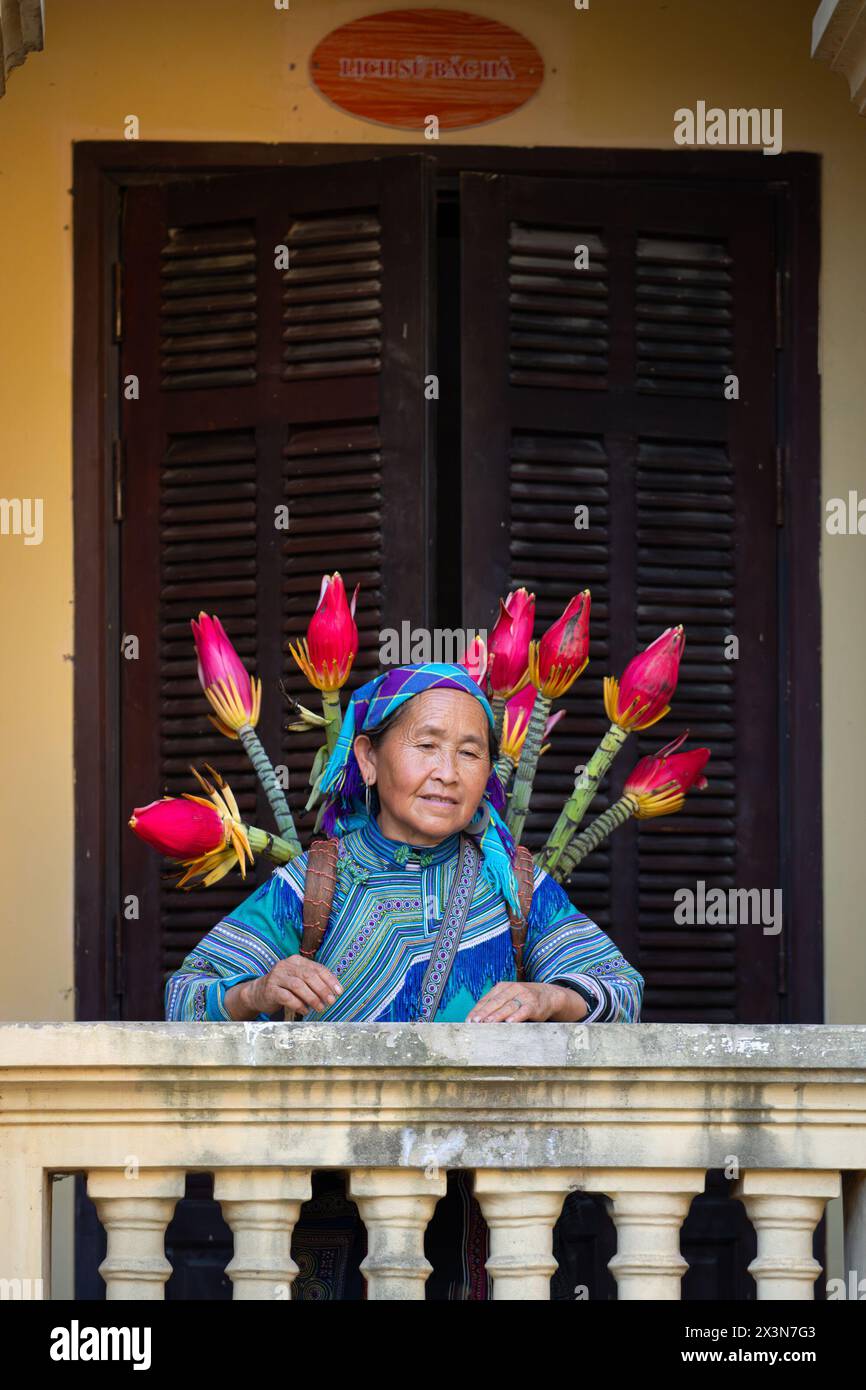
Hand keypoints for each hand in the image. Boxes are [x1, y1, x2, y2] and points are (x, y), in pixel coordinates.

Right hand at [229, 956, 342, 1018]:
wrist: (258, 993)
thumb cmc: (284, 987)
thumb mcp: (299, 979)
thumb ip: (313, 981)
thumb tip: (334, 991)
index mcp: (296, 961)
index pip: (317, 968)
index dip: (330, 979)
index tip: (339, 991)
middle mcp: (286, 965)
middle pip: (308, 976)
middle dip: (322, 989)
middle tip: (331, 1001)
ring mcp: (277, 977)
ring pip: (298, 985)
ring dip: (312, 998)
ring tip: (320, 1008)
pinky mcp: (270, 990)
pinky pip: (287, 997)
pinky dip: (298, 1004)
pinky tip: (305, 1011)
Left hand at [466, 980, 586, 1022]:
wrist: (548, 995)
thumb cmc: (523, 998)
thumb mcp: (508, 997)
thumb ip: (495, 1005)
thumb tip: (477, 1019)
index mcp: (502, 987)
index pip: (486, 999)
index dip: (477, 1010)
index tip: (469, 1020)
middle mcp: (512, 989)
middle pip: (495, 1002)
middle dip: (484, 1013)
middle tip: (475, 1022)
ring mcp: (524, 996)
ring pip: (508, 1006)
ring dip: (497, 1015)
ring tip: (488, 1022)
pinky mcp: (534, 1004)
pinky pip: (524, 1010)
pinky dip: (516, 1016)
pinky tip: (509, 1022)